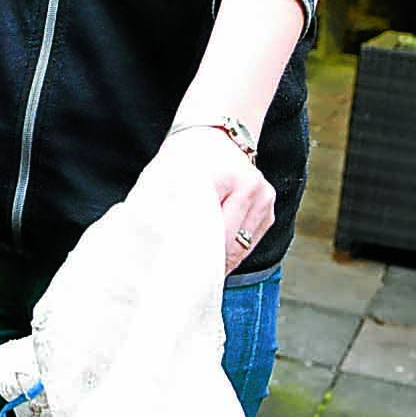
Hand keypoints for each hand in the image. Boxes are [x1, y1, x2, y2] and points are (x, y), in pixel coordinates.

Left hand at [151, 126, 275, 276]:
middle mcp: (247, 186)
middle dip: (206, 267)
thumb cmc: (184, 158)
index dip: (191, 258)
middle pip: (227, 245)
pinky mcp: (269, 205)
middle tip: (185, 284)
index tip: (177, 278)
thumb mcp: (162, 176)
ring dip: (220, 261)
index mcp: (217, 177)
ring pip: (241, 248)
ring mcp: (262, 195)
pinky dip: (232, 250)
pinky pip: (250, 242)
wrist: (216, 132)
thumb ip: (155, 209)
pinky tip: (216, 249)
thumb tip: (146, 246)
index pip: (205, 231)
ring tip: (198, 270)